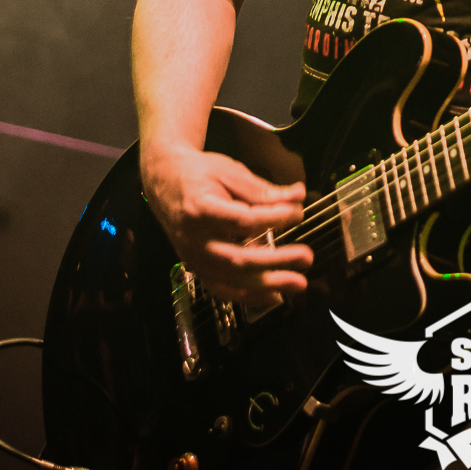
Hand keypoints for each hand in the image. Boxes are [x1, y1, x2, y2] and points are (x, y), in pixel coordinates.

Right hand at [140, 140, 313, 302]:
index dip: (274, 219)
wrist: (163, 181)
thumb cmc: (199, 173)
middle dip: (276, 261)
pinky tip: (275, 296)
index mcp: (201, 209)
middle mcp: (195, 240)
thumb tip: (298, 197)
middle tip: (307, 257)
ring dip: (268, 284)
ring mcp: (194, 258)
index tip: (299, 214)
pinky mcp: (196, 268)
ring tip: (299, 283)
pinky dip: (249, 296)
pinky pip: (223, 289)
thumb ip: (262, 190)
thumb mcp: (229, 172)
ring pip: (232, 279)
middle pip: (238, 258)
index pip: (243, 221)